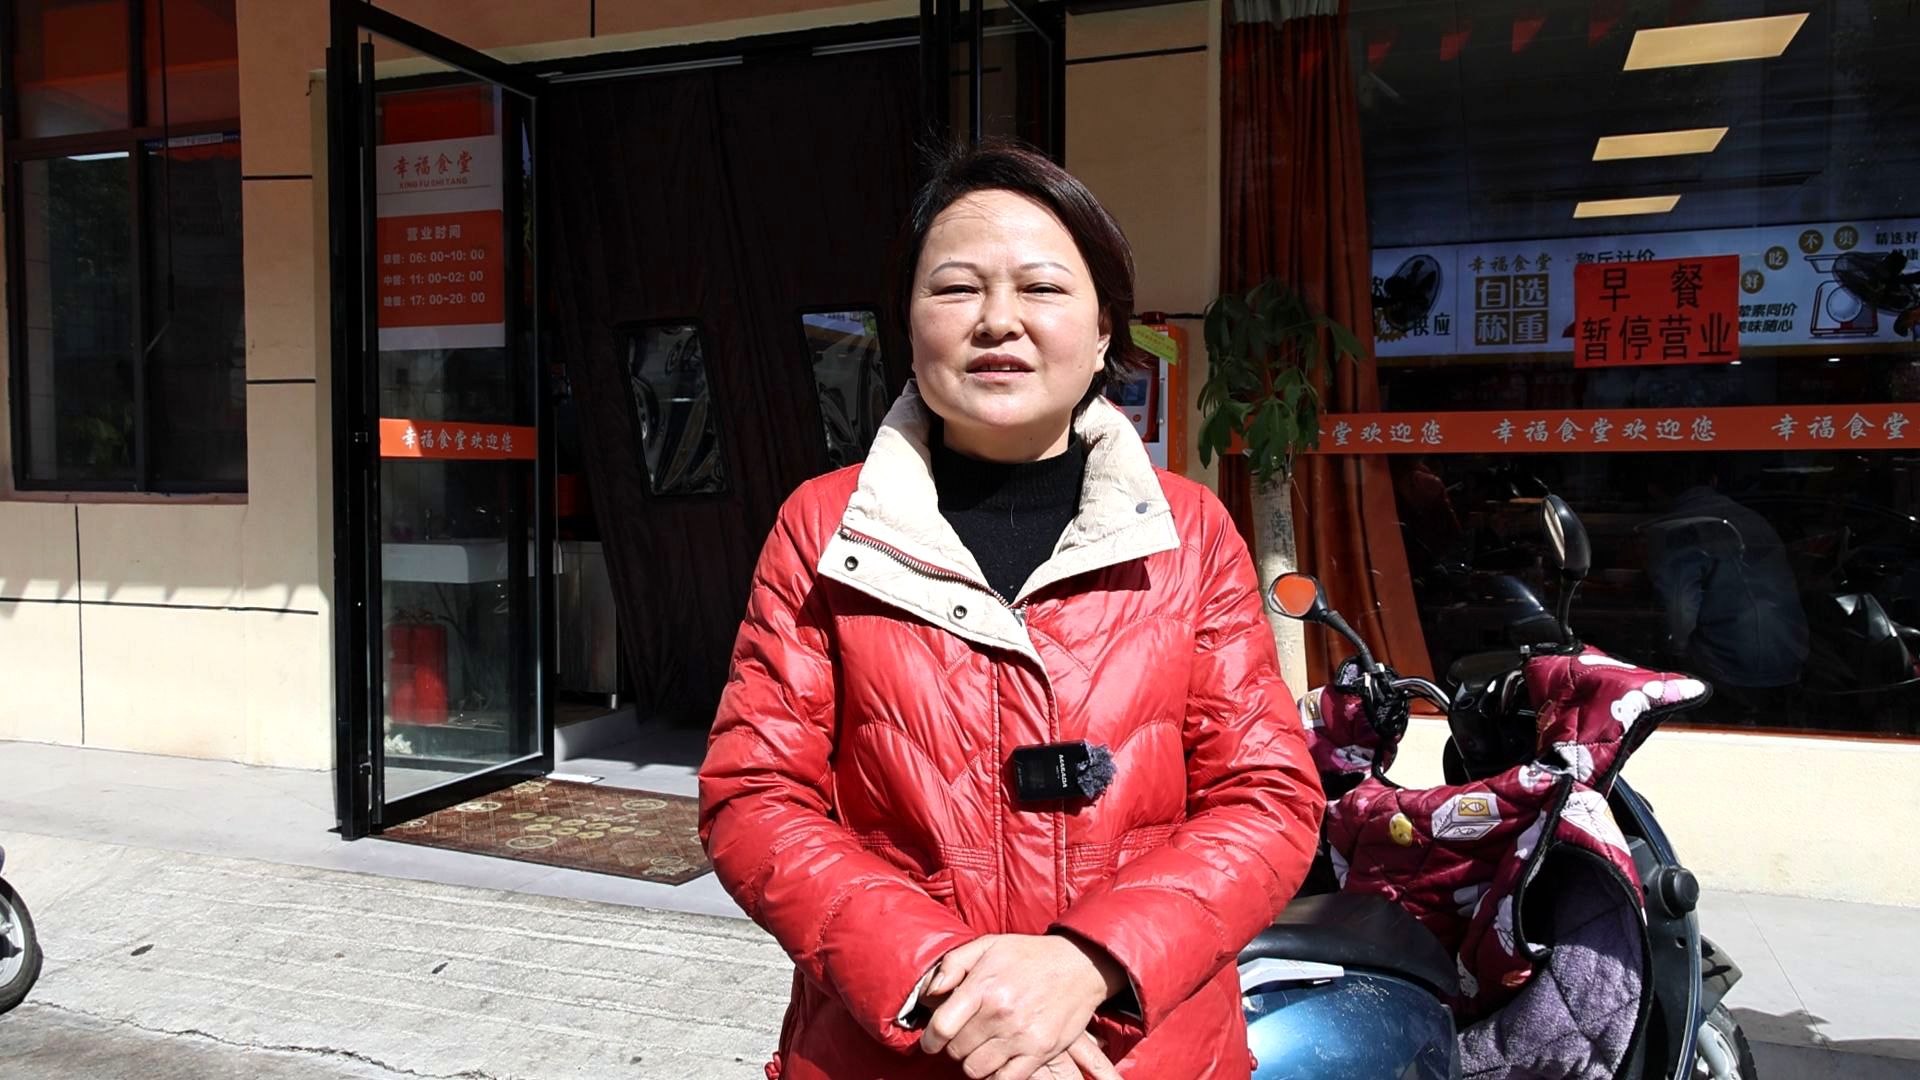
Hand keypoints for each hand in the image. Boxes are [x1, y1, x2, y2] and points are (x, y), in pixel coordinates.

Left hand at [920, 934, 1126, 1079]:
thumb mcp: (988, 945)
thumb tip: (929, 993)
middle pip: (957, 1050)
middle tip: (965, 1036)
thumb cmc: (1028, 955)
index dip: (930, 1039)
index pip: (942, 1027)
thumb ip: (952, 964)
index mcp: (984, 987)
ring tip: (982, 1047)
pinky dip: (996, 1074)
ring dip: (974, 1061)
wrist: (1079, 965)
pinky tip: (998, 1059)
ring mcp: (1022, 1036)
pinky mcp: (1040, 1052)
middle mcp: (1001, 1014)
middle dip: (955, 1046)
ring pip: (976, 1069)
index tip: (932, 1041)